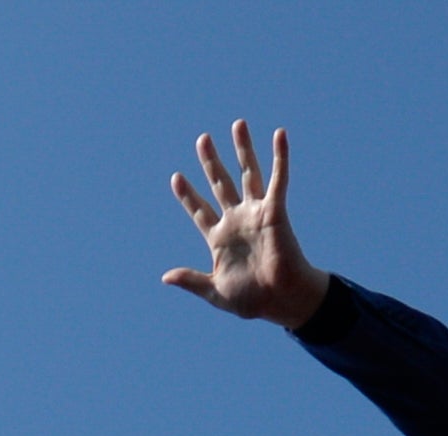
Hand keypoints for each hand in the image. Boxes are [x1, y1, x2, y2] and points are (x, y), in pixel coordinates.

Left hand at [165, 123, 328, 327]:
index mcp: (219, 239)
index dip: (188, 196)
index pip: (199, 211)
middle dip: (210, 162)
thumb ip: (192, 280)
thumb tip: (166, 277)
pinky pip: (278, 179)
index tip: (176, 177)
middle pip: (220, 184)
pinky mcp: (275, 210)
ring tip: (237, 124)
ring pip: (247, 173)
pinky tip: (279, 134)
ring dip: (242, 149)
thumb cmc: (252, 300)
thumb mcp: (215, 290)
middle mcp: (236, 220)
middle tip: (202, 138)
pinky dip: (280, 156)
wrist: (281, 300)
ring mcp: (255, 213)